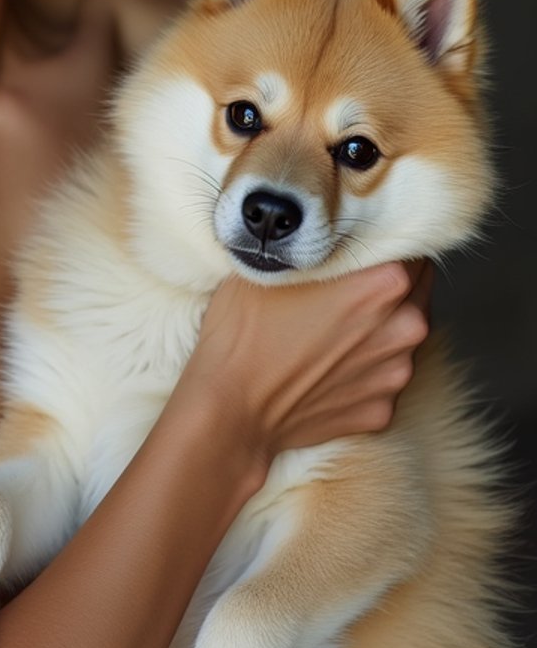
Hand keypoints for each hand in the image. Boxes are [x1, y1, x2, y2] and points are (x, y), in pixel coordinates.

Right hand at [186, 260, 431, 473]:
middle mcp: (404, 328)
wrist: (231, 410)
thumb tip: (330, 237)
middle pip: (416, 291)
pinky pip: (383, 377)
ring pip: (403, 336)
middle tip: (348, 286)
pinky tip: (329, 367)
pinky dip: (365, 370)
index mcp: (384, 285)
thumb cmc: (245, 332)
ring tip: (335, 330)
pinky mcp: (383, 410)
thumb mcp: (275, 266)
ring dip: (381, 328)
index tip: (364, 250)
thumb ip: (321, 249)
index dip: (387, 245)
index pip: (411, 248)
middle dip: (389, 286)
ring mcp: (396, 374)